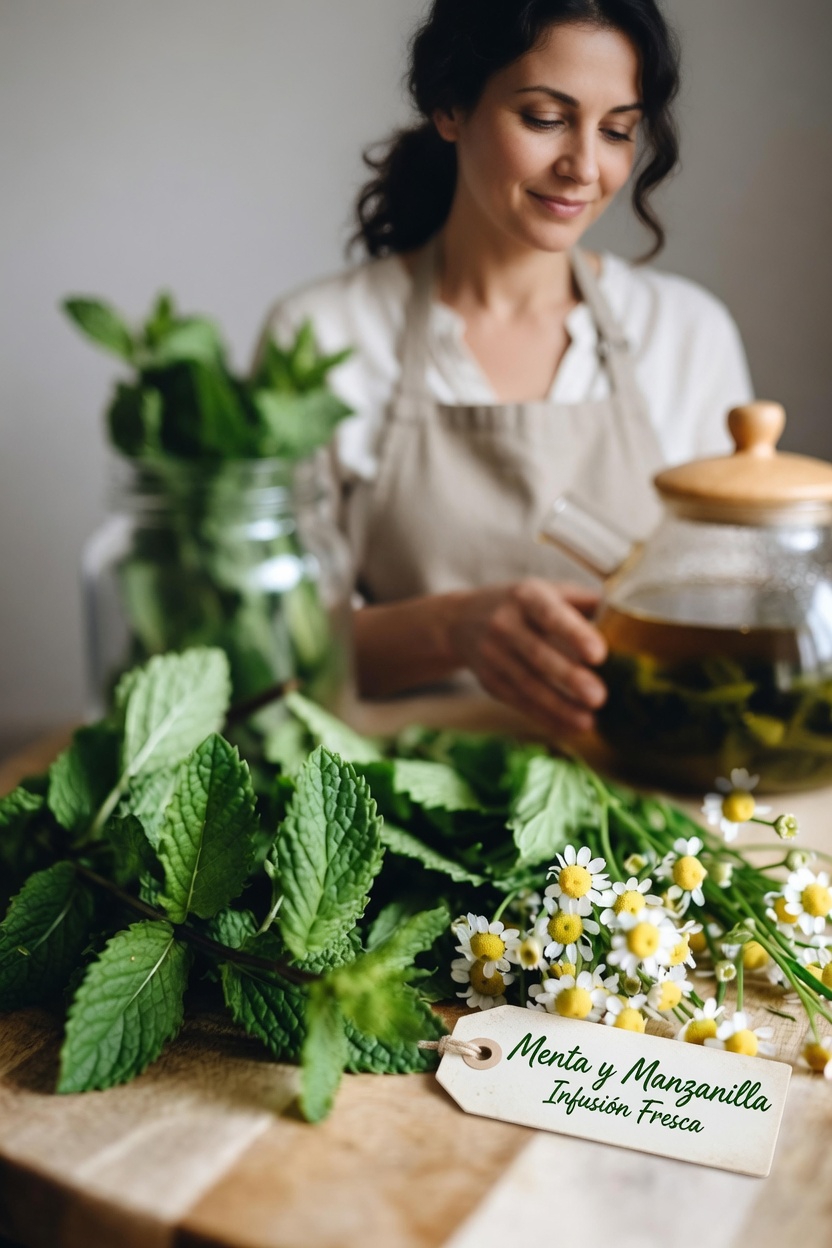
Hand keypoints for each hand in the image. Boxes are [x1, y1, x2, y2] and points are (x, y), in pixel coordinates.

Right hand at [447, 579, 607, 734]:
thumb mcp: (546, 590)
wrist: (461, 620)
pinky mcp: (489, 681)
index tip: (599, 654)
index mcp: (526, 596)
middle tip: (599, 697)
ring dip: (559, 706)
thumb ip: (583, 602)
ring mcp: (492, 654)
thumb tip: (627, 619)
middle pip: (537, 655)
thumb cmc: (522, 605)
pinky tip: (570, 727)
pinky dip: (545, 717)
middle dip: (569, 678)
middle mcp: (504, 624)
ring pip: (527, 685)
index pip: (550, 614)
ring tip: (588, 721)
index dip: (573, 634)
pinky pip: (519, 701)